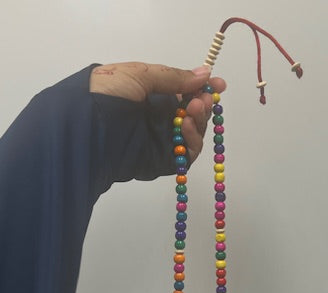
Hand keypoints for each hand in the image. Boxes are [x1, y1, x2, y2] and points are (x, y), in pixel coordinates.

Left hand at [90, 62, 225, 161]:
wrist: (86, 127)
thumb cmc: (107, 93)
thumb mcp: (140, 74)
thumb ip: (173, 77)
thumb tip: (205, 73)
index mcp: (152, 95)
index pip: (185, 92)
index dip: (203, 89)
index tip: (219, 85)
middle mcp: (159, 118)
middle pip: (194, 114)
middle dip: (203, 104)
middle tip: (203, 99)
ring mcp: (162, 140)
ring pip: (194, 134)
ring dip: (200, 120)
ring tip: (195, 110)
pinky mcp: (162, 161)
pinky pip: (186, 154)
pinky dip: (193, 140)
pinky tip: (189, 127)